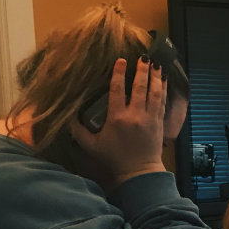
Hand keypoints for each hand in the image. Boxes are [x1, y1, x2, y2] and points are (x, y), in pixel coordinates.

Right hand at [70, 57, 167, 186]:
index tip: (121, 60)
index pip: (117, 90)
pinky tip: (164, 79)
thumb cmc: (113, 158)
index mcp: (117, 118)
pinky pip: (162, 102)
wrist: (138, 172)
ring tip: (156, 63)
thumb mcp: (90, 145)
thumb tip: (64, 115)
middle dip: (142, 70)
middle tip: (143, 56)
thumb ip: (76, 129)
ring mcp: (149, 118)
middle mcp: (135, 116)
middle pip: (139, 88)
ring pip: (154, 93)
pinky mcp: (159, 123)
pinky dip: (163, 89)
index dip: (119, 73)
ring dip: (155, 77)